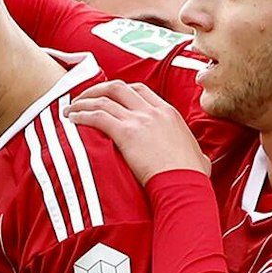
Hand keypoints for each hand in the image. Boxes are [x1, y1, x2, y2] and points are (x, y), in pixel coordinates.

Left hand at [64, 80, 209, 185]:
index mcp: (168, 113)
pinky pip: (98, 116)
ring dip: (84, 101)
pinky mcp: (127, 133)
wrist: (185, 184)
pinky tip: (73, 120)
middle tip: (83, 98)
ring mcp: (140, 120)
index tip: (107, 98)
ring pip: (104, 98)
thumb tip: (201, 160)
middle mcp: (153, 111)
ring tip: (70, 109)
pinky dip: (82, 115)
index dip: (120, 91)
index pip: (140, 90)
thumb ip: (193, 153)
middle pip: (119, 87)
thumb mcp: (198, 156)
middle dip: (98, 89)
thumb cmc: (191, 178)